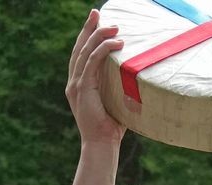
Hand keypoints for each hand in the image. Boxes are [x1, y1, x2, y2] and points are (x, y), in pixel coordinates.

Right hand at [67, 10, 126, 146]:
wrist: (101, 144)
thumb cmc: (111, 128)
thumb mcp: (115, 103)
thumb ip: (119, 89)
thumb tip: (136, 79)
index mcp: (78, 85)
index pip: (80, 55)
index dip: (86, 37)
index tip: (95, 21)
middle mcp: (74, 82)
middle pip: (79, 48)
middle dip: (88, 28)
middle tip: (96, 13)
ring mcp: (76, 85)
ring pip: (85, 52)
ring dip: (99, 36)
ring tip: (114, 27)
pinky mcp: (82, 88)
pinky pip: (92, 62)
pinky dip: (103, 50)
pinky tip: (116, 42)